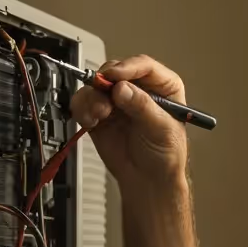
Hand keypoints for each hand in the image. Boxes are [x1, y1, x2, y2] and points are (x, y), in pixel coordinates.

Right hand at [70, 55, 187, 188]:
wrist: (148, 180)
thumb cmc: (165, 155)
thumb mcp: (161, 130)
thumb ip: (142, 107)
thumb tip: (122, 89)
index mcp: (162, 86)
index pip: (144, 66)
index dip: (127, 68)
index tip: (114, 77)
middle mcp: (137, 88)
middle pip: (115, 71)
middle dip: (105, 84)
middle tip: (103, 100)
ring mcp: (117, 100)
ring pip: (96, 84)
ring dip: (91, 98)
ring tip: (98, 116)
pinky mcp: (100, 113)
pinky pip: (83, 101)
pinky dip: (82, 109)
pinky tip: (91, 122)